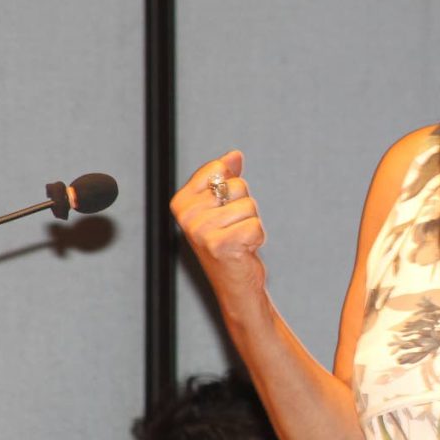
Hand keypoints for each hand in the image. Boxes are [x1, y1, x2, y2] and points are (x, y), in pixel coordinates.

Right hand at [170, 150, 267, 302]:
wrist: (235, 284)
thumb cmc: (228, 243)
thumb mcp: (221, 207)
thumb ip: (225, 177)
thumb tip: (234, 155)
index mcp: (181, 202)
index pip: (219, 169)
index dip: (231, 187)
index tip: (223, 209)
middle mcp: (187, 217)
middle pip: (237, 186)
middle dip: (243, 206)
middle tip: (233, 228)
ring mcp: (202, 232)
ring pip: (249, 205)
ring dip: (251, 223)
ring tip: (238, 239)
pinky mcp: (221, 245)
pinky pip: (255, 225)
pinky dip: (257, 237)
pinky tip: (244, 250)